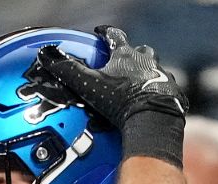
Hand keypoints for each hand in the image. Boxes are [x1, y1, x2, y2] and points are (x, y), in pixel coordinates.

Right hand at [36, 25, 186, 129]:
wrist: (152, 118)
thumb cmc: (121, 100)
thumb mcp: (89, 84)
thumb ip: (67, 70)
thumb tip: (46, 54)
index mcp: (126, 56)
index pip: (115, 36)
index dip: (106, 33)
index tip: (100, 31)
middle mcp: (146, 61)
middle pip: (140, 50)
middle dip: (131, 53)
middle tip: (122, 61)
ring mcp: (162, 76)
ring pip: (154, 68)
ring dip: (146, 72)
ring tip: (136, 83)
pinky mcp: (172, 93)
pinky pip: (164, 88)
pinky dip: (157, 90)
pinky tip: (150, 99)